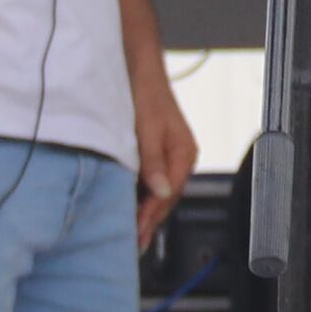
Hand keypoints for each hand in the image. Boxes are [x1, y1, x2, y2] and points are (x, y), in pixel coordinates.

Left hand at [131, 71, 198, 246]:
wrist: (136, 64)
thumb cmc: (145, 91)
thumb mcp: (147, 126)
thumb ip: (152, 160)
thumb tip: (160, 192)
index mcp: (184, 154)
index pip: (167, 195)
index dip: (150, 217)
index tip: (136, 237)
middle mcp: (178, 158)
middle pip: (163, 197)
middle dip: (148, 221)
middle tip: (132, 247)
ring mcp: (166, 155)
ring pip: (156, 191)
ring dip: (142, 210)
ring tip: (128, 234)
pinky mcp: (152, 151)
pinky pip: (148, 180)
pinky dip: (137, 194)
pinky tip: (127, 206)